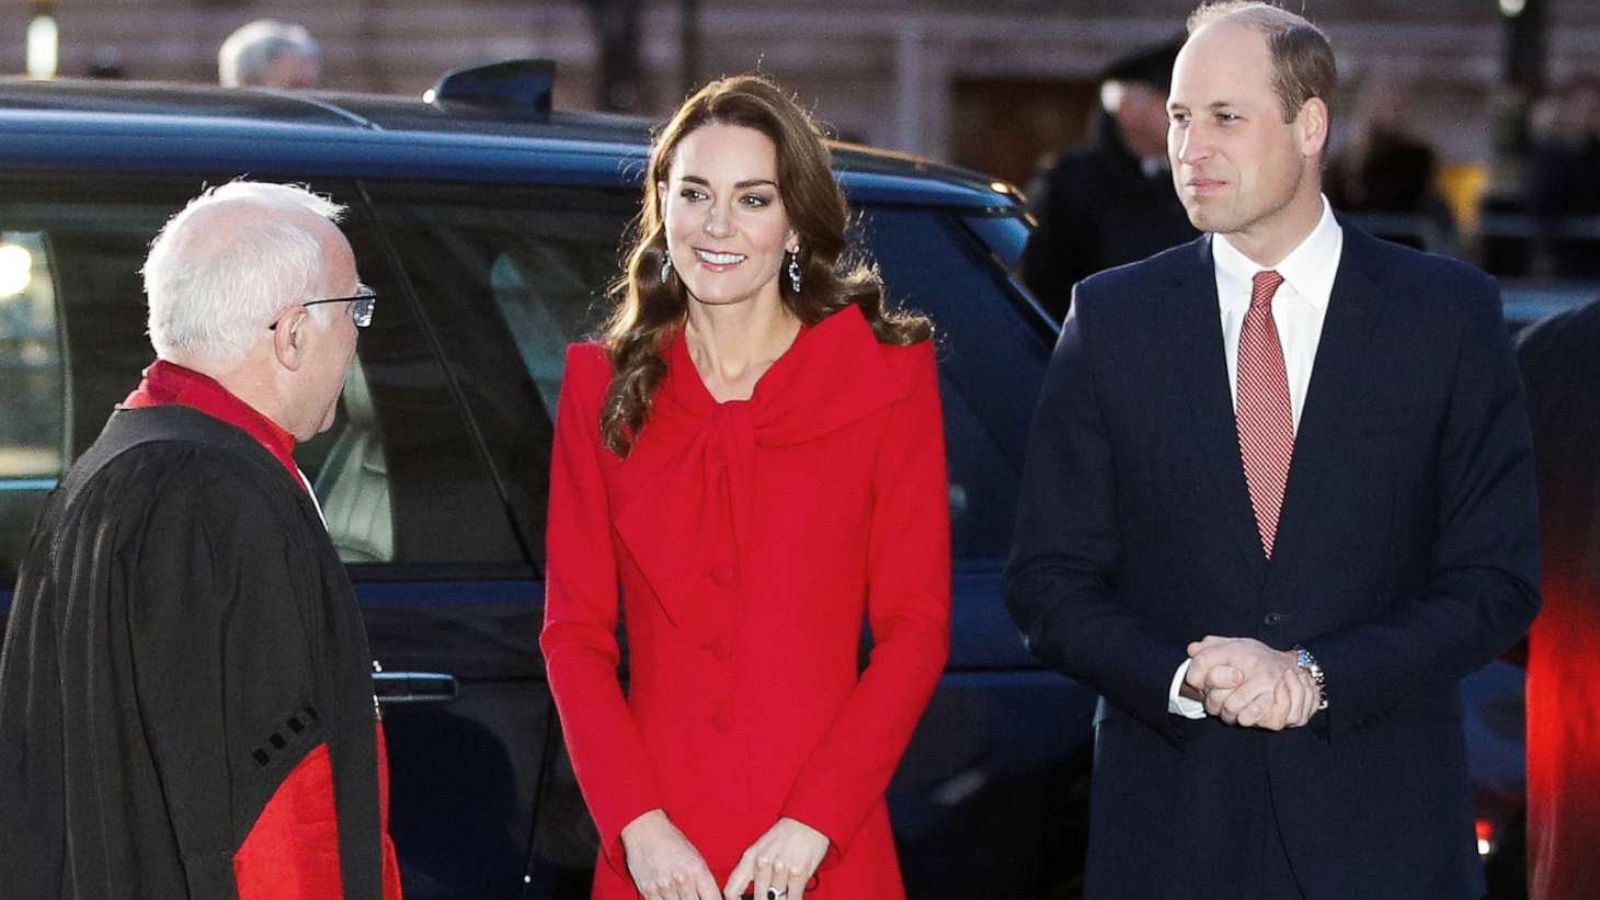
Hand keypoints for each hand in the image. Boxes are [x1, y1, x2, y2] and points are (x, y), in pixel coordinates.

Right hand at [620, 809, 721, 899]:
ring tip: (681, 895)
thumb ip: (704, 880)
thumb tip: (712, 898)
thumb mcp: (695, 856)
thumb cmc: (672, 841)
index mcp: (698, 868)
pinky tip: (668, 896)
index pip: (713, 899)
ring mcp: (664, 886)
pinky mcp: (648, 890)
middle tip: (694, 895)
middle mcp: (682, 879)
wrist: (644, 829)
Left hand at [723, 817, 828, 899]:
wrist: (808, 821)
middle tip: (771, 897)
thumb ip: (752, 872)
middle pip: (758, 899)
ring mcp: (780, 868)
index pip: (732, 890)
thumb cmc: (784, 836)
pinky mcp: (798, 872)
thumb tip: (748, 896)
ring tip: (783, 894)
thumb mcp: (760, 850)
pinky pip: (793, 898)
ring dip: (781, 899)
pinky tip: (793, 897)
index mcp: (749, 857)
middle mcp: (762, 862)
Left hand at [1187, 636, 1318, 729]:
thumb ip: (1211, 646)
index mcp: (1236, 649)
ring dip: (1229, 716)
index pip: (1202, 664)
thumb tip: (1191, 650)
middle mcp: (1251, 665)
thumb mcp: (1235, 645)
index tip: (1199, 684)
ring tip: (1230, 713)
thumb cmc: (1256, 657)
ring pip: (1234, 711)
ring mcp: (1266, 683)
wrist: (1295, 664)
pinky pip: (1253, 718)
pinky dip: (1247, 720)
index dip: (1195, 678)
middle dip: (1213, 705)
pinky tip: (1246, 716)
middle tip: (1216, 706)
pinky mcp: (1277, 699)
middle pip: (1218, 697)